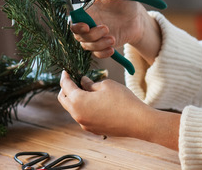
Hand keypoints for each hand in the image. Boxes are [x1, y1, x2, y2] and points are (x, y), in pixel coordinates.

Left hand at [57, 71, 178, 149]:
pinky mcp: (93, 129)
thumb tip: (83, 82)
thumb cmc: (122, 100)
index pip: (65, 86)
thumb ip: (90, 83)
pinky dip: (83, 108)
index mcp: (78, 101)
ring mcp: (84, 124)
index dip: (65, 77)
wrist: (137, 121)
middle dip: (65, 89)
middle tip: (72, 80)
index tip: (66, 71)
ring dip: (75, 99)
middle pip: (64, 100)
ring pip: (73, 109)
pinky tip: (93, 101)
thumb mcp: (105, 85)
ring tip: (86, 89)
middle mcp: (78, 115)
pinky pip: (83, 116)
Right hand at [70, 0, 158, 61]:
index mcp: (88, 9)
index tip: (86, 25)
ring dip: (98, 44)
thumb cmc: (125, 2)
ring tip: (112, 38)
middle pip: (77, 34)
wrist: (137, 18)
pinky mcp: (102, 45)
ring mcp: (95, 35)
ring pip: (86, 45)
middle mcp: (88, 23)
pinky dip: (102, 53)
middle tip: (104, 29)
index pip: (74, 18)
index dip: (76, 23)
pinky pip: (96, 53)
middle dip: (89, 35)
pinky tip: (111, 48)